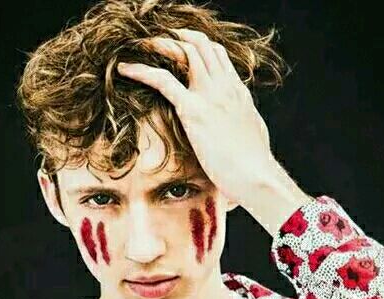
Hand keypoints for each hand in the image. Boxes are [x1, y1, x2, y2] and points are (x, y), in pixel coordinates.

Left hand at [117, 28, 276, 206]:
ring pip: (183, 52)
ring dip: (160, 45)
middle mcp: (225, 87)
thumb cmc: (255, 168)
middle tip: (157, 40)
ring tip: (140, 45)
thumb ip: (242, 128)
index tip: (181, 47)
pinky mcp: (194, 110)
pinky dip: (141, 71)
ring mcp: (210, 96)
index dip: (198, 46)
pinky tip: (126, 68)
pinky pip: (162, 80)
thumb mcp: (253, 139)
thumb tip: (239, 136)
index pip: (218, 56)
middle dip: (178, 37)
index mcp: (238, 93)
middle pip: (201, 45)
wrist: (257, 176)